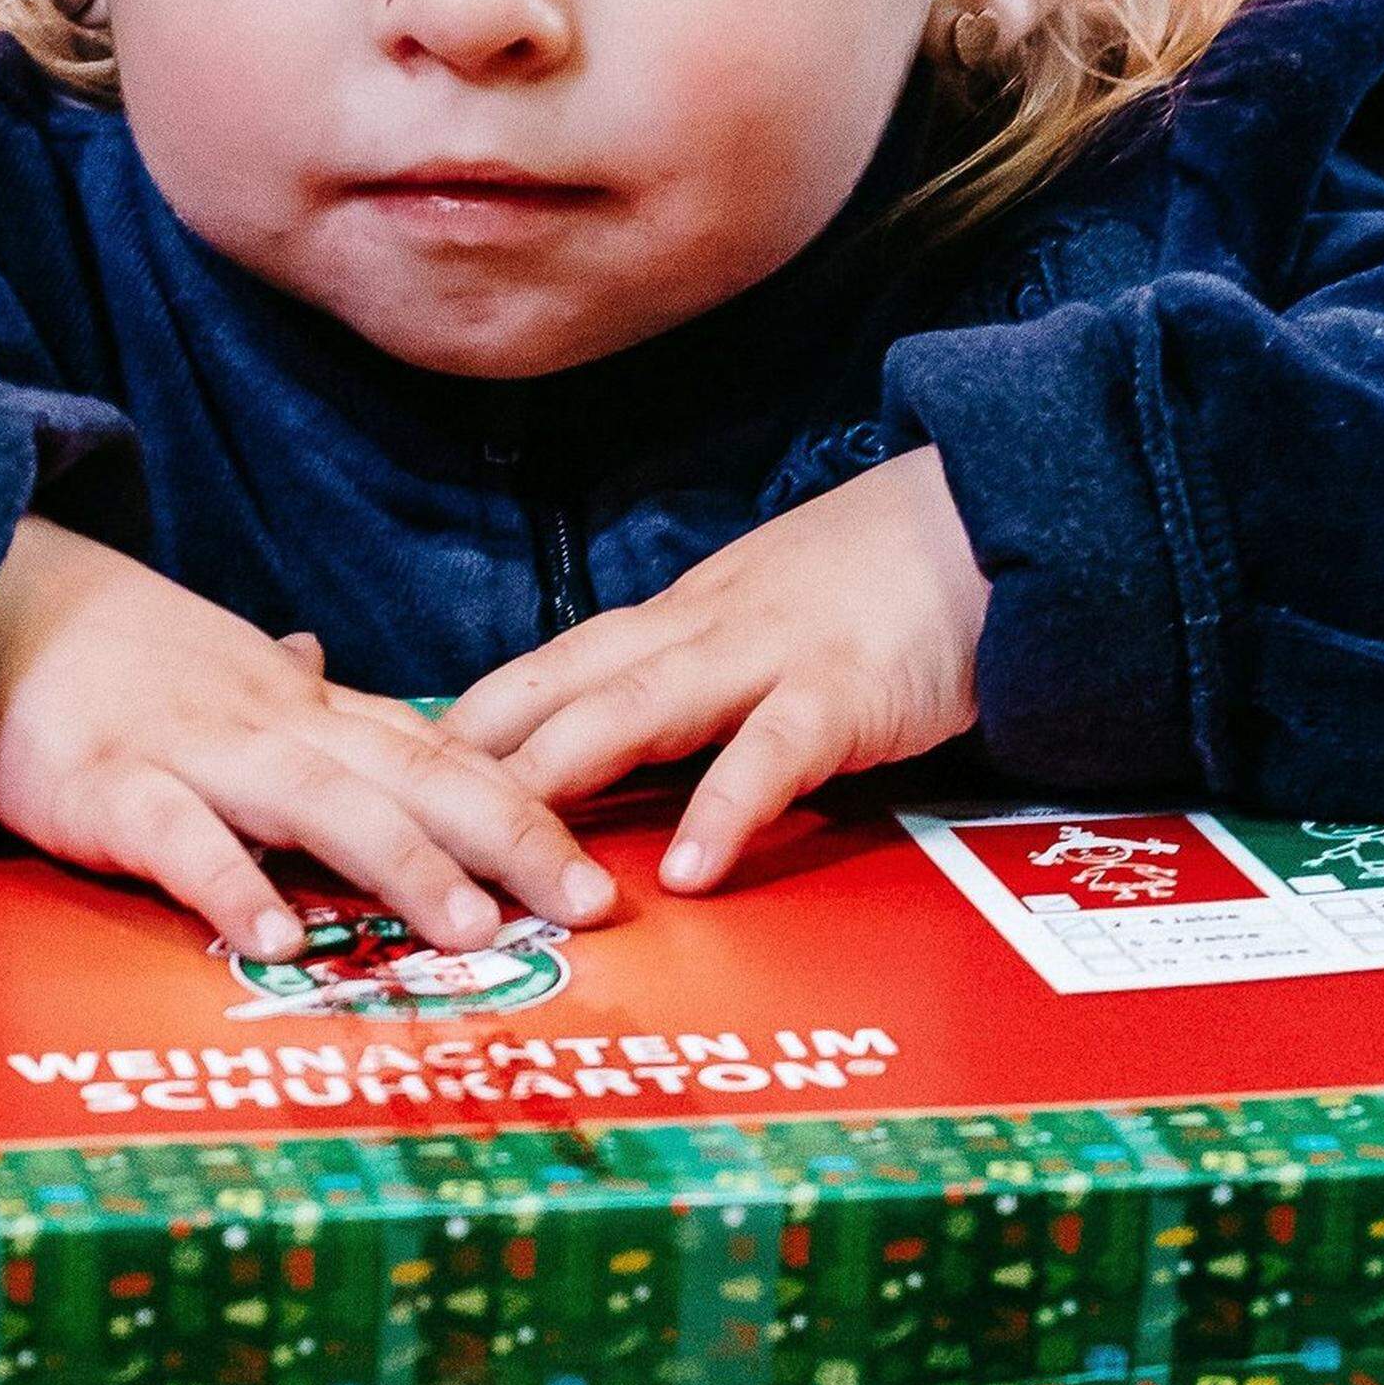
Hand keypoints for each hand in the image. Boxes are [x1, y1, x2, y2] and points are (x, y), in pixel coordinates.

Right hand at [0, 518, 615, 955]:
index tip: (597, 871)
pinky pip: (179, 838)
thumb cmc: (122, 666)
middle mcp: (275, 728)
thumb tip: (332, 666)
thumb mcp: (229, 679)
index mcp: (310, 714)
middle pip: (412, 776)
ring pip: (320, 802)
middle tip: (587, 904)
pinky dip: (231, 884)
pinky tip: (280, 939)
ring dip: (402, 865)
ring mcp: (194, 753)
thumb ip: (290, 696)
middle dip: (508, 838)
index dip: (525, 808)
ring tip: (472, 929)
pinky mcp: (109, 789)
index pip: (439, 755)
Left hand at [442, 447, 989, 891]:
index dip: (469, 719)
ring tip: (499, 843)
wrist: (994, 513)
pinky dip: (724, 809)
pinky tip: (685, 870)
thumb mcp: (762, 621)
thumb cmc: (878, 582)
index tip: (389, 768)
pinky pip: (773, 755)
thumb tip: (613, 746)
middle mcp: (700, 631)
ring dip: (562, 774)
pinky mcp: (846, 692)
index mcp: (677, 620)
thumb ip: (693, 677)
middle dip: (478, 754)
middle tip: (396, 817)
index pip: (547, 666)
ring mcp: (769, 657)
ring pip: (640, 710)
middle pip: (564, 687)